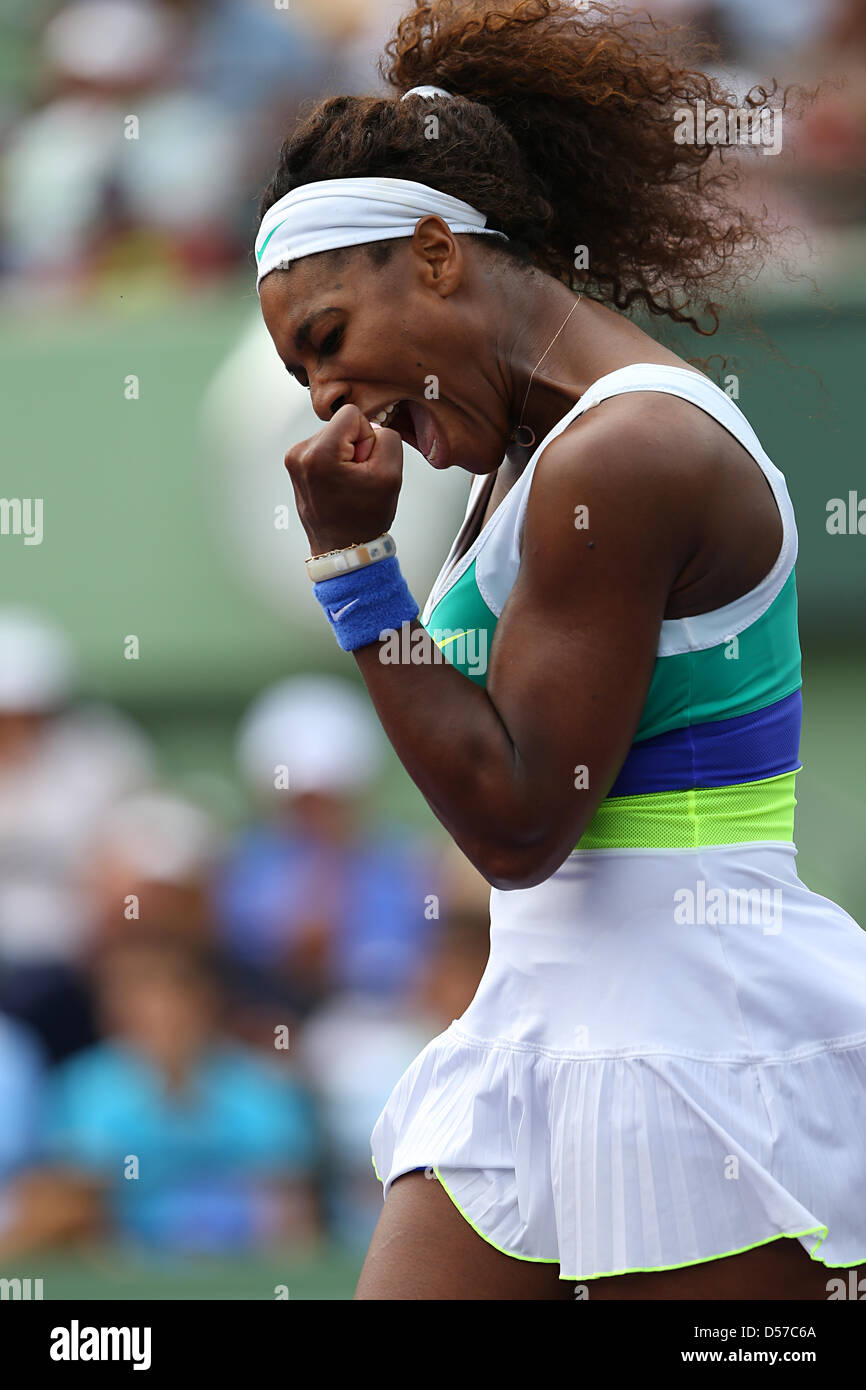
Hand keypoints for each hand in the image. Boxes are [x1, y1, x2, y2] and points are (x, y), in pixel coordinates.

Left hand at [284, 403, 404, 555]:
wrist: (343, 549)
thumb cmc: (362, 521)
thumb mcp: (391, 475)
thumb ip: (388, 438)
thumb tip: (372, 427)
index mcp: (318, 454)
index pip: (352, 414)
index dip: (367, 438)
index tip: (363, 466)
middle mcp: (300, 454)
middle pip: (342, 424)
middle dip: (356, 448)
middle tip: (356, 479)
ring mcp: (295, 460)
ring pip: (334, 436)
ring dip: (346, 457)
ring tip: (347, 485)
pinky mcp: (297, 465)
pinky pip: (325, 448)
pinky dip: (336, 463)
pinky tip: (339, 485)